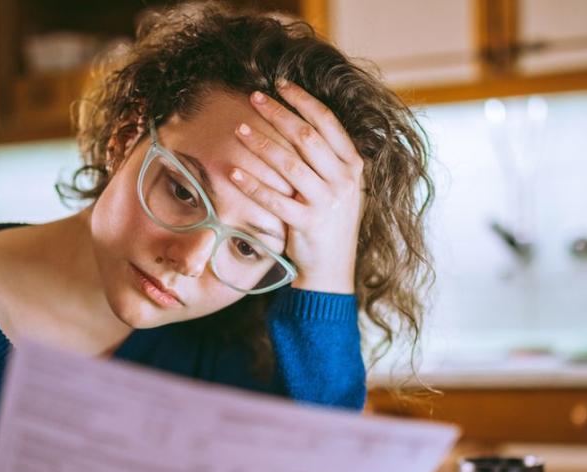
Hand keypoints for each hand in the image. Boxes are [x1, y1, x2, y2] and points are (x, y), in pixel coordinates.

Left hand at [230, 80, 364, 293]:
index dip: (303, 100)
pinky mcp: (308, 224)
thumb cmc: (330, 224)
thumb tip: (300, 122)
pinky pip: (275, 199)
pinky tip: (233, 172)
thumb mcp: (340, 188)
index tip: (280, 85)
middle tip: (254, 97)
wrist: (333, 270)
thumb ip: (328, 159)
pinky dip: (252, 185)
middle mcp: (343, 181)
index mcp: (353, 166)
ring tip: (239, 129)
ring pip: (289, 164)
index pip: (327, 122)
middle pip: (306, 137)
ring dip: (261, 144)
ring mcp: (327, 203)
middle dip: (278, 113)